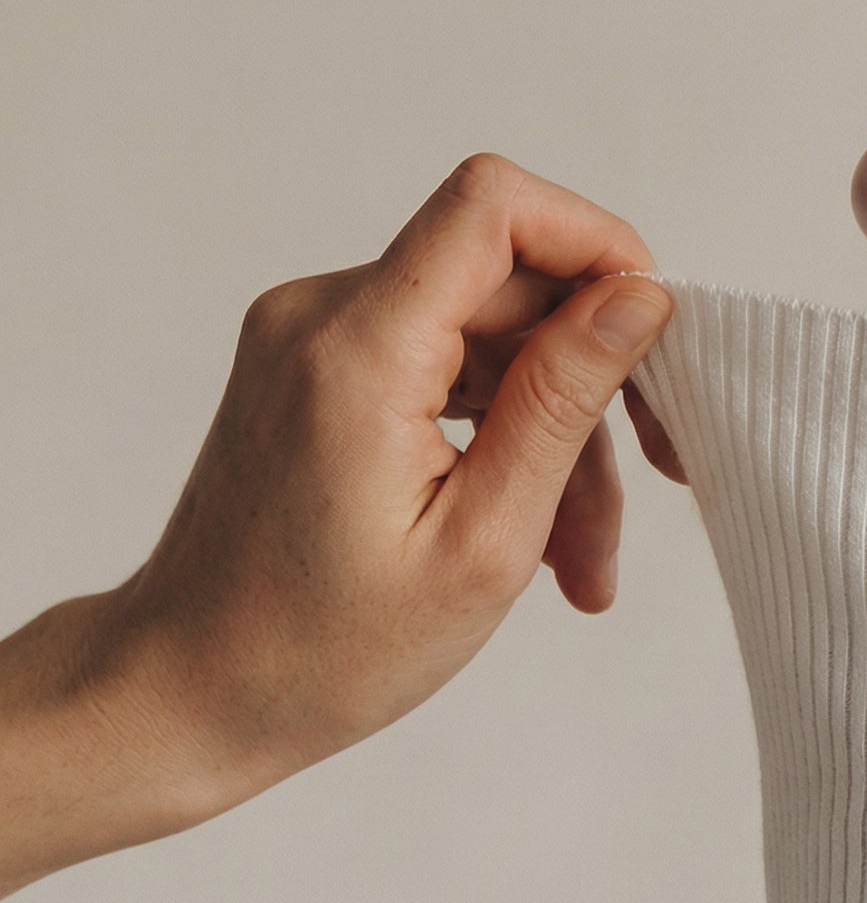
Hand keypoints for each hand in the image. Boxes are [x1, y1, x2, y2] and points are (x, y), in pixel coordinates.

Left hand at [0, 155, 673, 896]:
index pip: (491, 205)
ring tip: (579, 558)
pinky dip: (497, 431)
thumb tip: (639, 296)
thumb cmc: (319, 654)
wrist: (181, 697)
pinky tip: (529, 526)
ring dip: (550, 428)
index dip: (592, 239)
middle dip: (588, 381)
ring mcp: (312, 337)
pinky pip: (444, 360)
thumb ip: (563, 400)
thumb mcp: (482, 543)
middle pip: (507, 282)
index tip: (649, 325)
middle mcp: (321, 316)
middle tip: (649, 487)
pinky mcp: (316, 365)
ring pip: (487, 333)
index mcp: (356, 351)